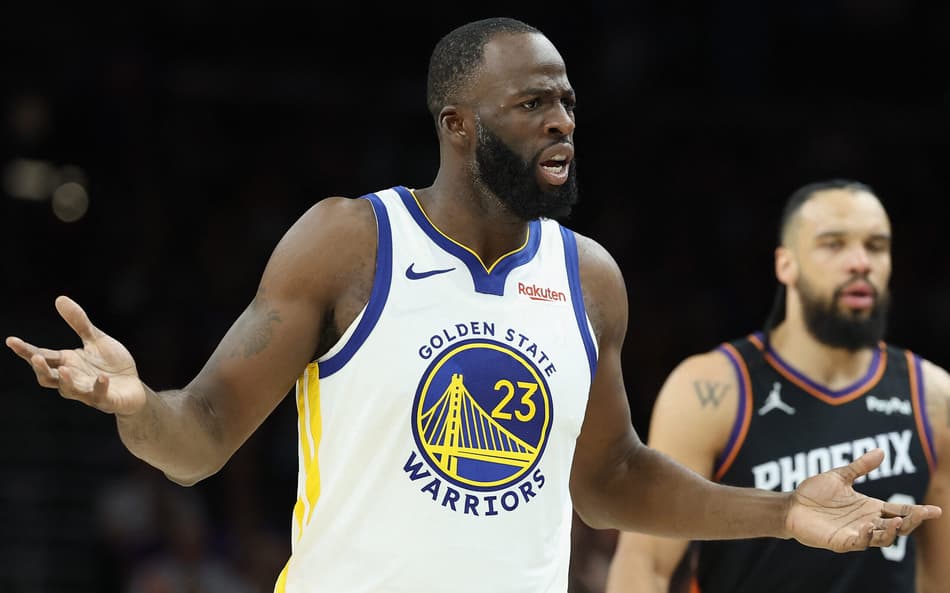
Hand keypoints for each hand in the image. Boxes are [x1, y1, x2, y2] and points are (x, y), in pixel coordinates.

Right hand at [6, 296, 146, 415]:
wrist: (134, 388)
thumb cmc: (112, 364)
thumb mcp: (96, 340)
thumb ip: (79, 323)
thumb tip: (59, 299)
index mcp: (67, 363)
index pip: (42, 356)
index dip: (26, 350)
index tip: (11, 340)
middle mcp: (72, 378)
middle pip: (48, 377)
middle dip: (41, 369)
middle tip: (36, 357)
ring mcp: (87, 392)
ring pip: (69, 390)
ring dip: (66, 381)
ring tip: (64, 368)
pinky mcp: (106, 400)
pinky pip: (99, 395)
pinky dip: (99, 387)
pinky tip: (103, 378)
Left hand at [785, 448, 941, 551]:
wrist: (791, 505)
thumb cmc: (814, 492)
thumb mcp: (840, 476)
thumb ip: (860, 467)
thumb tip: (881, 451)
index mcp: (870, 507)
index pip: (899, 510)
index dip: (917, 511)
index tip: (936, 510)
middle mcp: (867, 522)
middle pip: (897, 526)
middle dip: (911, 521)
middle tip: (921, 514)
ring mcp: (856, 533)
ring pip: (883, 538)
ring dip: (891, 530)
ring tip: (895, 520)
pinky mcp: (841, 542)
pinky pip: (859, 543)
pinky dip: (866, 537)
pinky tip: (869, 527)